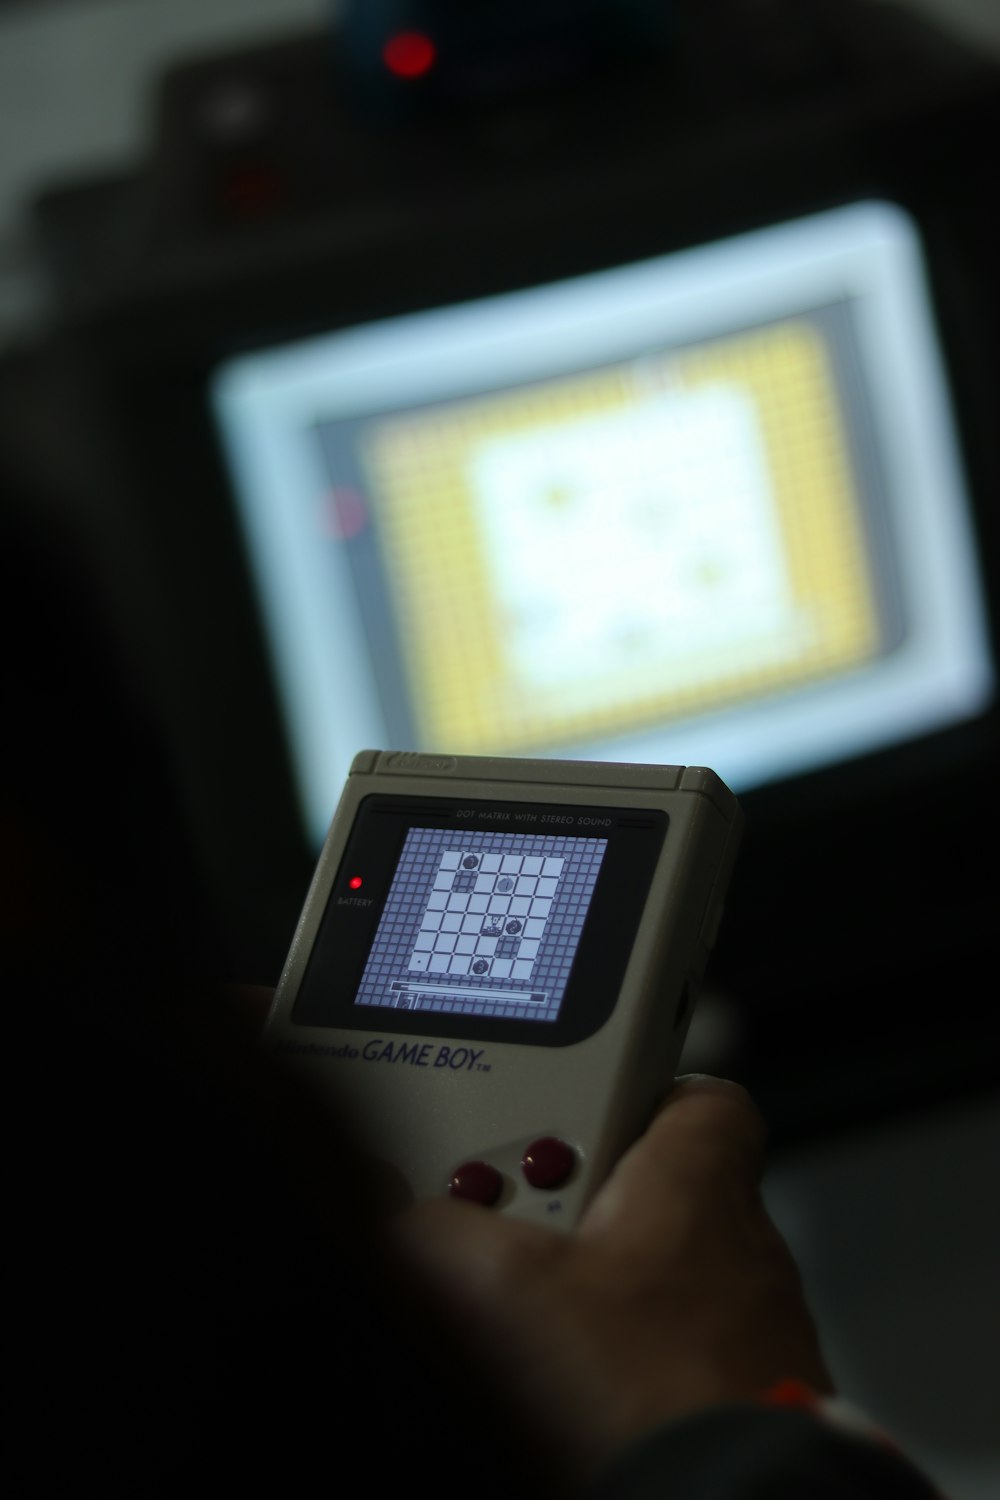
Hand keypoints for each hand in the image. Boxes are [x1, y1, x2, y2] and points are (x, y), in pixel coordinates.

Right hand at [392, 1075, 833, 1482]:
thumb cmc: (646, 1395)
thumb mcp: (500, 1287)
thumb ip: (438, 1232)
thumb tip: (402, 1228)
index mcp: (702, 1183)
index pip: (703, 1097)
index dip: (641, 1091)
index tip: (575, 1107)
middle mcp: (744, 1254)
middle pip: (651, 1198)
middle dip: (576, 1212)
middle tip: (508, 1239)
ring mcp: (751, 1342)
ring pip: (657, 1291)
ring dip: (592, 1303)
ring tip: (523, 1341)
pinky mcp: (747, 1414)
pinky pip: (670, 1369)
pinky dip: (619, 1375)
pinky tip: (564, 1404)